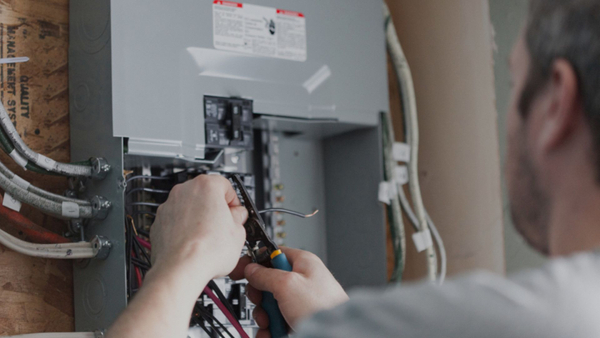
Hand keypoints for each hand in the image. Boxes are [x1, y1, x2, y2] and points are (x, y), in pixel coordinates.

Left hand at [150, 175, 247, 282]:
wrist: (180, 269)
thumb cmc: (206, 250)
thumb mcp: (238, 232)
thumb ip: (239, 217)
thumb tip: (237, 217)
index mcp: (206, 186)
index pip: (226, 185)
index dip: (234, 201)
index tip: (236, 213)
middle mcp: (184, 191)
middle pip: (205, 194)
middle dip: (215, 209)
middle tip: (224, 226)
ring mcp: (168, 206)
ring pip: (189, 208)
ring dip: (198, 219)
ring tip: (208, 239)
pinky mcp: (158, 223)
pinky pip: (176, 221)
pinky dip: (184, 229)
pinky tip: (194, 244)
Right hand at [231, 247, 348, 336]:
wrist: (337, 335)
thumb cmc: (323, 307)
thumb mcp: (287, 284)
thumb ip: (265, 274)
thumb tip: (251, 269)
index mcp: (302, 263)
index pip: (272, 254)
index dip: (255, 262)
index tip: (241, 270)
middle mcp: (302, 280)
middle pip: (268, 282)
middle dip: (260, 296)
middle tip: (261, 302)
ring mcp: (300, 301)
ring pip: (270, 304)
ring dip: (264, 316)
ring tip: (270, 323)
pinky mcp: (298, 319)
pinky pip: (276, 321)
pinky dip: (270, 329)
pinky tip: (271, 334)